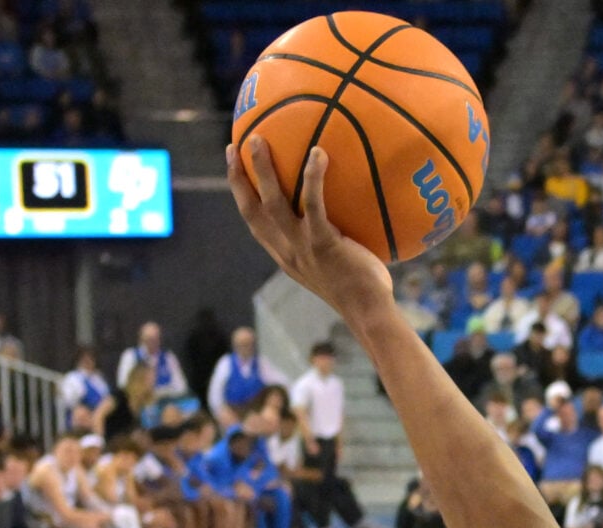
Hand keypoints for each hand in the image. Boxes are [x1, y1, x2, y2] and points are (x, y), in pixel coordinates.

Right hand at [227, 137, 394, 325]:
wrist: (369, 313)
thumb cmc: (361, 291)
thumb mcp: (334, 267)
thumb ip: (326, 244)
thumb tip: (343, 218)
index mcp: (285, 256)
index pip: (255, 223)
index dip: (241, 196)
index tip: (234, 170)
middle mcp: (286, 251)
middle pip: (251, 210)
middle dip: (237, 178)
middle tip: (234, 147)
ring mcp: (302, 248)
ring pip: (273, 202)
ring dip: (263, 169)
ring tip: (260, 138)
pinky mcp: (323, 244)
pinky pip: (313, 204)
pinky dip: (312, 177)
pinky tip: (318, 153)